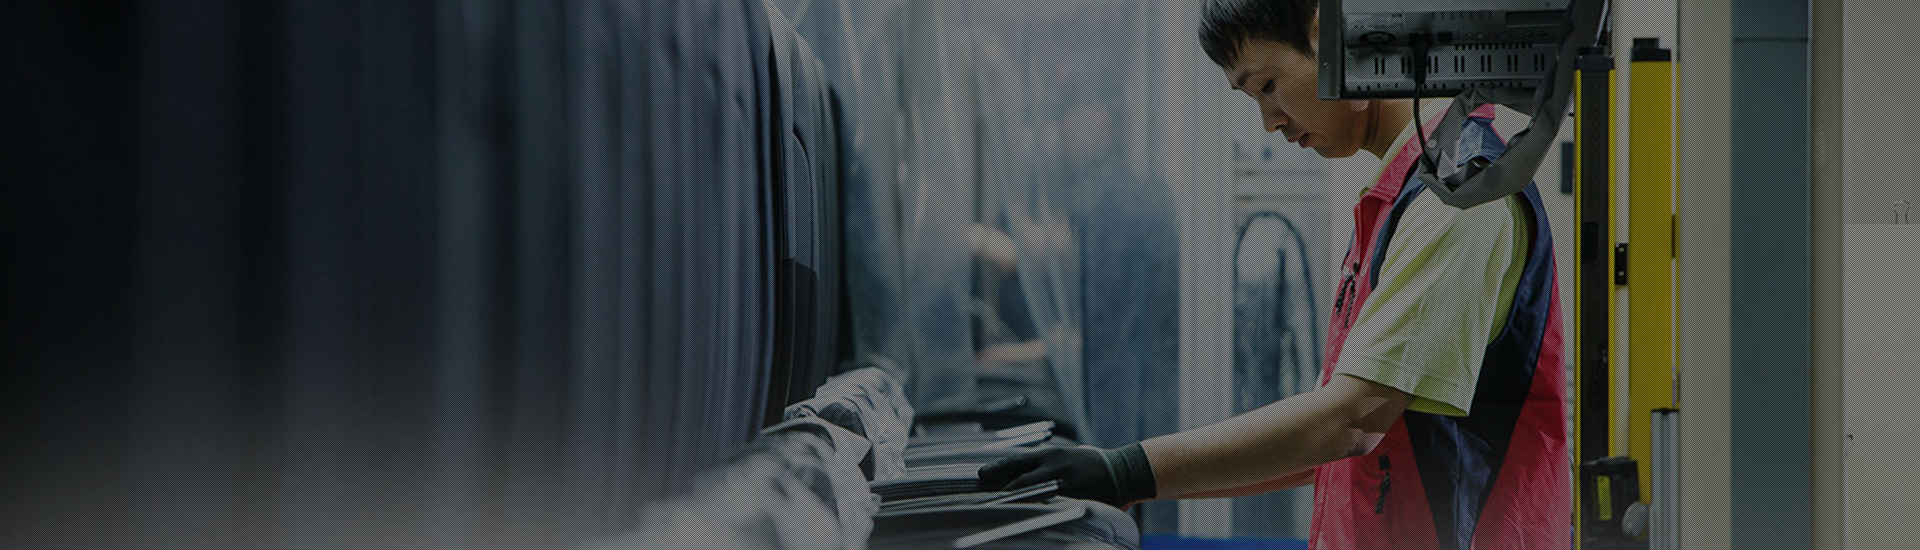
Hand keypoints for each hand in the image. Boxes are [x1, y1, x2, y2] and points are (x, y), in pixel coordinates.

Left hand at [976, 443, 1156, 508]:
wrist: (1125, 470)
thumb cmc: (1092, 466)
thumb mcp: (1067, 459)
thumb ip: (1047, 466)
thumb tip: (1024, 474)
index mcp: (1050, 455)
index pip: (1016, 461)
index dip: (996, 468)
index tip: (979, 475)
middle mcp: (1054, 464)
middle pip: (1019, 477)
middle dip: (1000, 487)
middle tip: (982, 497)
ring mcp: (1064, 480)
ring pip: (1032, 491)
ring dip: (1015, 499)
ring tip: (998, 507)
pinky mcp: (1075, 495)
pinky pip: (1051, 504)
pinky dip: (1037, 509)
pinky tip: (1026, 516)